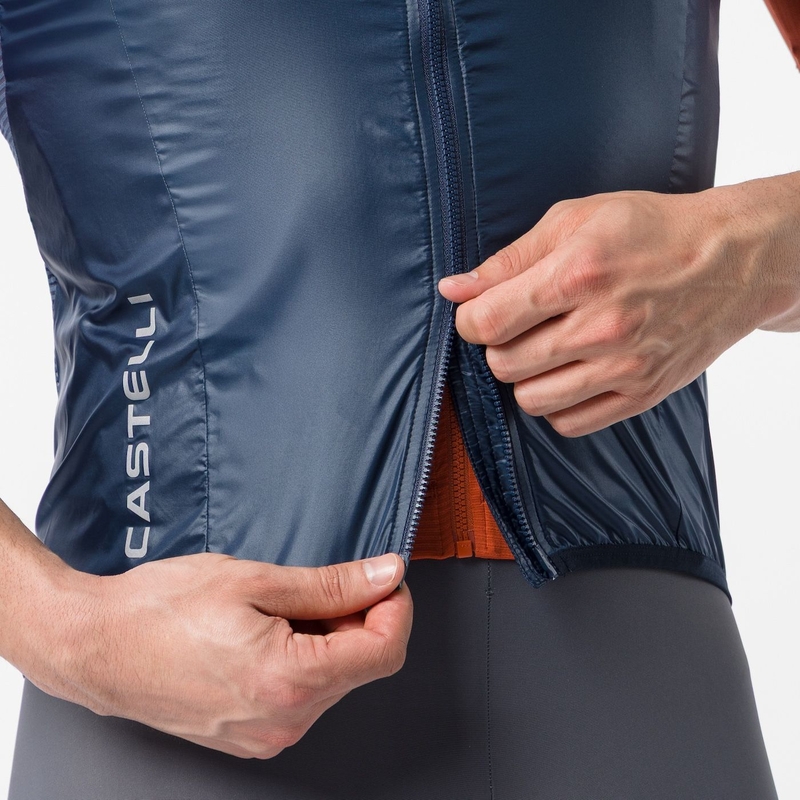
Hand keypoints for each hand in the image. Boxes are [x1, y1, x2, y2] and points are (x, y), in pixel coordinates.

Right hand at [23, 550, 410, 759]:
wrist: (96, 645)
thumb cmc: (160, 609)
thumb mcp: (255, 580)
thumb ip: (332, 585)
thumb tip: (384, 576)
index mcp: (290, 681)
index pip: (385, 651)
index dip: (395, 607)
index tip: (384, 578)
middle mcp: (284, 720)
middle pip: (361, 666)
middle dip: (357, 619)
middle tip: (320, 584)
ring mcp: (267, 734)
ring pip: (333, 681)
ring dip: (327, 639)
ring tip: (278, 608)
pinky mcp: (252, 736)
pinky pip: (302, 696)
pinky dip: (303, 660)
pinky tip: (267, 633)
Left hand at [438, 176, 799, 436]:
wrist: (732, 259)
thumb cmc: (650, 231)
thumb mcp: (574, 221)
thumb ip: (507, 260)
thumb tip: (454, 290)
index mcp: (577, 274)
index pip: (488, 323)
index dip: (471, 322)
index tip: (481, 314)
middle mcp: (600, 327)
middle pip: (504, 364)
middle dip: (498, 346)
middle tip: (519, 326)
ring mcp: (624, 366)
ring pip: (530, 400)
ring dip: (526, 377)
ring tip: (546, 349)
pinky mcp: (641, 394)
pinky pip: (569, 423)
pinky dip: (558, 403)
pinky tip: (570, 373)